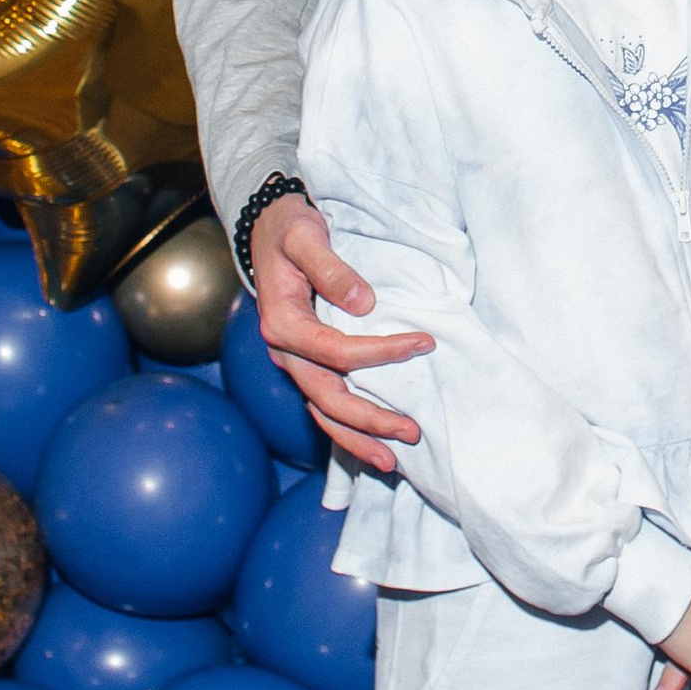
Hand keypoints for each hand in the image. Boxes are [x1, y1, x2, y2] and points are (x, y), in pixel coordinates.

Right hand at [251, 194, 432, 478]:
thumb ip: (331, 267)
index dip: (380, 354)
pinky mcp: (306, 363)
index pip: (335, 351)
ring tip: (393, 460)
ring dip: (357, 438)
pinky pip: (324, 404)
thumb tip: (365, 303)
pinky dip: (347, 428)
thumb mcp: (305, 235)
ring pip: (323, 412)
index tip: (423, 343)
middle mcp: (284, 350)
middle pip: (328, 397)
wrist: (267, 229)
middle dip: (370, 419)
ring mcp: (294, 361)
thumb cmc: (289, 229)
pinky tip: (373, 445)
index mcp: (282, 322)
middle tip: (413, 431)